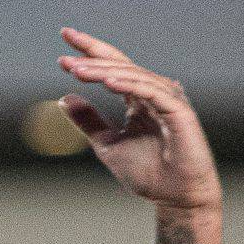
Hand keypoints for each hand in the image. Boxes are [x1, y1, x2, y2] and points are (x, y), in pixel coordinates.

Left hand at [56, 27, 220, 210]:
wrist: (176, 198)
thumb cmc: (149, 174)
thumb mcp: (108, 145)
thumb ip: (89, 121)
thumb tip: (64, 98)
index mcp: (139, 98)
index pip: (113, 67)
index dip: (90, 53)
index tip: (63, 45)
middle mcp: (154, 93)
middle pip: (121, 65)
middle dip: (93, 56)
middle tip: (65, 53)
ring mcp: (168, 99)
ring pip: (133, 75)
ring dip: (104, 70)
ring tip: (78, 70)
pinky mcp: (179, 110)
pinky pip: (151, 91)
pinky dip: (130, 84)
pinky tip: (108, 81)